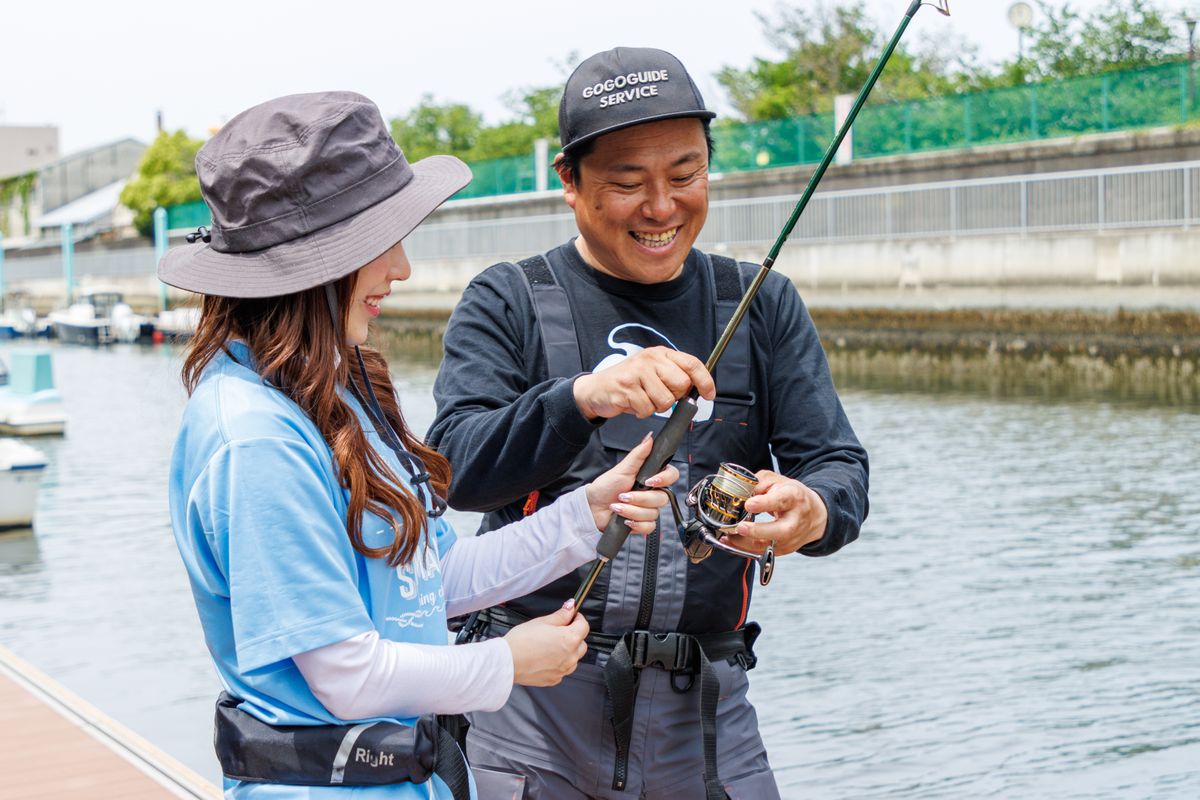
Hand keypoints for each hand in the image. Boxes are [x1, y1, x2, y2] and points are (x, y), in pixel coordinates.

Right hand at [504, 600, 589, 686]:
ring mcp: (563, 670)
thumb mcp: (542, 621)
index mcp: (570, 639)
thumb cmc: (521, 641)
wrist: (507, 661)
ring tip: (551, 645)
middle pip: (582, 643)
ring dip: (568, 651)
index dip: (578, 618)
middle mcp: (570, 657)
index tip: (571, 616)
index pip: (584, 626)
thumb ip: (561, 615)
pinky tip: (546, 657)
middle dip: (574, 635)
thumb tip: (571, 607)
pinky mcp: (554, 679)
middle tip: (559, 630)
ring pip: (574, 658)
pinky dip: (559, 663)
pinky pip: (563, 669)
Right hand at [573, 346, 715, 419]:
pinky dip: (642, 412)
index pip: (692, 363)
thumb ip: (673, 376)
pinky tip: (632, 404)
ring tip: (643, 399)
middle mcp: (649, 359)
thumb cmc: (629, 383)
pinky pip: (647, 409)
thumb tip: (698, 390)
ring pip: (665, 400)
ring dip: (656, 407)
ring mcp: (637, 373)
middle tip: (659, 396)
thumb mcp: (653, 372)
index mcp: (660, 354)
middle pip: (681, 384)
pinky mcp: (626, 388)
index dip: (705, 381)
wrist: (596, 389)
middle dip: (674, 397)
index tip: (709, 394)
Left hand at [585, 434, 679, 532]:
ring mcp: (648, 509)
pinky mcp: (643, 524)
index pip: (672, 476)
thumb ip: (639, 454)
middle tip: (623, 496)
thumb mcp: (623, 468)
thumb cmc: (606, 486)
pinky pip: (649, 527)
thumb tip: (650, 438)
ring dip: (632, 511)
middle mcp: (652, 493)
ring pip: (653, 513)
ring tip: (617, 507)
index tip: (650, 481)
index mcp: (651, 478)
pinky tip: (625, 520)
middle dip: (640, 499)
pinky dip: (636, 524)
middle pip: (662, 498)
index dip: (664, 479)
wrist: (593, 507)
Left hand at [717, 470, 827, 556]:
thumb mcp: (778, 481)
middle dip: (758, 531)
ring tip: (729, 536)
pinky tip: (731, 541)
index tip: (749, 504)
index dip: (765, 503)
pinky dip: (745, 548)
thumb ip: (759, 483)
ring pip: (770, 546)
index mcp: (794, 498)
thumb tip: (741, 491)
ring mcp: (791, 538)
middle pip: (781, 530)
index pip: (781, 501)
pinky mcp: (784, 549)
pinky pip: (763, 552)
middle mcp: (795, 520)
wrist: (814, 515)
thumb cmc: (792, 496)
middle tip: (741, 527)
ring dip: (746, 543)